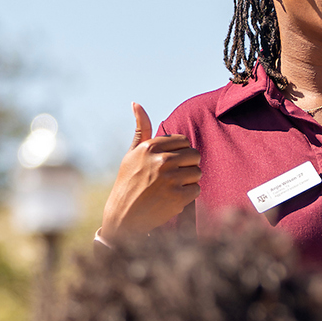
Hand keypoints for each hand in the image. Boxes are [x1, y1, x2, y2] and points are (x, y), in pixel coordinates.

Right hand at [100, 104, 201, 235]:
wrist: (123, 217)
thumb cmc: (128, 183)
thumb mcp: (131, 154)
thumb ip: (140, 130)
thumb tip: (136, 103)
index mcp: (151, 146)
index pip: (183, 141)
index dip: (180, 153)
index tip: (169, 163)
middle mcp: (161, 160)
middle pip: (194, 155)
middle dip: (187, 166)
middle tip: (172, 177)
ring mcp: (170, 179)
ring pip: (197, 172)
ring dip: (188, 181)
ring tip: (171, 188)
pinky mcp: (178, 197)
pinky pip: (196, 190)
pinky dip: (188, 196)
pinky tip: (172, 199)